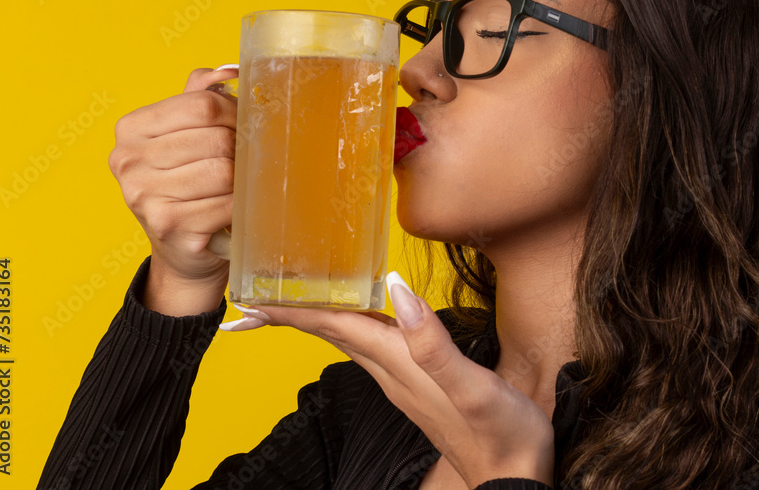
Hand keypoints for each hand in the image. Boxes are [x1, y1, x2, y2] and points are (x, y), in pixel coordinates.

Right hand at [108, 66, 238, 313]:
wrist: (184, 248)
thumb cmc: (190, 183)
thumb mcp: (186, 134)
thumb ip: (201, 95)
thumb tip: (228, 72)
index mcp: (131, 129)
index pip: (202, 104)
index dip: (235, 113)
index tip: (243, 126)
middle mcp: (128, 161)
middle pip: (216, 138)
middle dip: (241, 148)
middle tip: (244, 161)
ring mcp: (144, 196)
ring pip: (224, 171)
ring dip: (242, 179)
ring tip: (237, 185)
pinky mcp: (168, 226)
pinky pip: (227, 203)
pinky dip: (240, 206)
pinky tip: (234, 210)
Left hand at [221, 273, 555, 487]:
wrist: (512, 478)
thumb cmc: (501, 435)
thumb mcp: (472, 387)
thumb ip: (433, 342)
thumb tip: (397, 287)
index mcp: (399, 364)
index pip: (334, 327)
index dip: (291, 310)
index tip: (248, 299)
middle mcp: (393, 372)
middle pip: (329, 334)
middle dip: (287, 317)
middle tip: (246, 301)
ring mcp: (403, 380)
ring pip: (346, 341)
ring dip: (313, 321)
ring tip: (286, 306)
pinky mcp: (418, 383)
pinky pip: (369, 346)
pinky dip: (348, 327)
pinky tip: (354, 320)